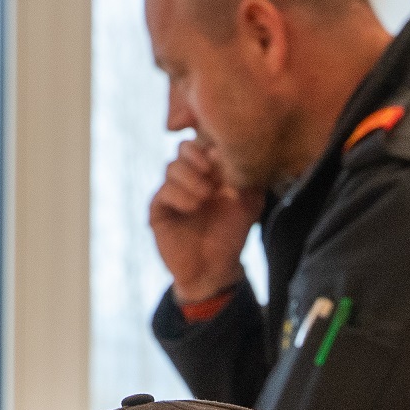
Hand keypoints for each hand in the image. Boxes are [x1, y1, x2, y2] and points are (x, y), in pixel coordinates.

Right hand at [147, 138, 258, 302]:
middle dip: (198, 156)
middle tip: (212, 173)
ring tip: (206, 196)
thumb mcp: (249, 202)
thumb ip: (247, 175)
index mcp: (209, 170)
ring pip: (172, 166)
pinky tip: (194, 207)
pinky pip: (164, 191)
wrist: (215, 269)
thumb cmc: (232, 234)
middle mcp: (188, 177)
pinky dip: (180, 195)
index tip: (223, 157)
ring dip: (191, 178)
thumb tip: (235, 152)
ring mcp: (172, 192)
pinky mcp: (159, 209)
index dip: (211, 143)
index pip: (204, 140)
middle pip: (184, 147)